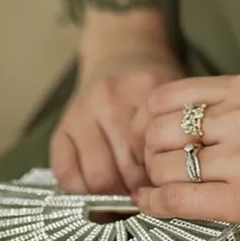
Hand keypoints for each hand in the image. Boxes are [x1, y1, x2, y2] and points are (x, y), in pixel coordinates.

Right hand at [50, 40, 183, 195]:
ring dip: (114, 192)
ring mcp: (83, 111)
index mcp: (147, 90)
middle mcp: (111, 99)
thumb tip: (171, 187)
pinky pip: (65, 171)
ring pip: (98, 177)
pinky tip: (98, 183)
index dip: (163, 181)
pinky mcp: (62, 123)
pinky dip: (81, 188)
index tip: (168, 187)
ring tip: (126, 189)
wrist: (123, 48)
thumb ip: (177, 132)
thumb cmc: (154, 80)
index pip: (155, 154)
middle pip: (127, 170)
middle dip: (140, 190)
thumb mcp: (175, 95)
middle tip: (149, 193)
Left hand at [135, 75, 239, 240]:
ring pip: (162, 166)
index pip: (166, 96)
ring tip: (159, 189)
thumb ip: (228, 108)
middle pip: (157, 130)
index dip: (147, 121)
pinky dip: (154, 204)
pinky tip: (152, 206)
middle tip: (150, 169)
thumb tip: (168, 125)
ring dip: (152, 180)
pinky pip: (177, 200)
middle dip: (145, 152)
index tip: (151, 140)